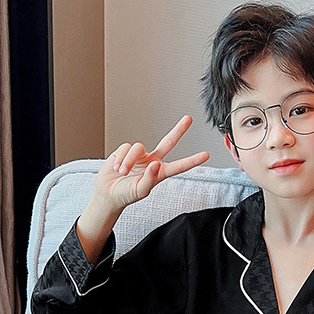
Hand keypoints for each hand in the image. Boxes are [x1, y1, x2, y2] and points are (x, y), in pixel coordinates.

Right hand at [95, 117, 209, 211]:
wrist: (108, 193)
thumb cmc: (126, 195)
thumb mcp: (140, 191)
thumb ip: (149, 179)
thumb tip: (155, 164)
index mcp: (160, 173)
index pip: (179, 165)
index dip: (192, 160)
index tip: (206, 155)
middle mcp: (152, 161)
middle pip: (168, 142)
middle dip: (178, 130)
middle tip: (188, 119)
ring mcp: (140, 155)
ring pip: (137, 147)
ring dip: (128, 161)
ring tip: (122, 172)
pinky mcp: (126, 151)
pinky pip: (125, 148)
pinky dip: (120, 158)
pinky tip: (116, 167)